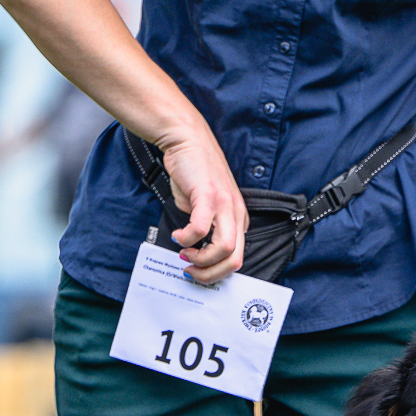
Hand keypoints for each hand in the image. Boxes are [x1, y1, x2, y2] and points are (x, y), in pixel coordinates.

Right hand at [156, 120, 248, 282]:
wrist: (187, 141)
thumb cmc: (194, 174)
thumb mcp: (205, 207)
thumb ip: (205, 229)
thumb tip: (193, 253)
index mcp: (238, 219)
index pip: (237, 257)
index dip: (216, 271)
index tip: (197, 271)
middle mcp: (236, 213)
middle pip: (235, 259)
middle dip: (211, 274)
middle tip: (190, 271)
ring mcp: (225, 204)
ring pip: (225, 248)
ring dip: (201, 259)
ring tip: (184, 252)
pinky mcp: (209, 195)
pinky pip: (201, 228)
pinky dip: (187, 238)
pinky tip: (178, 234)